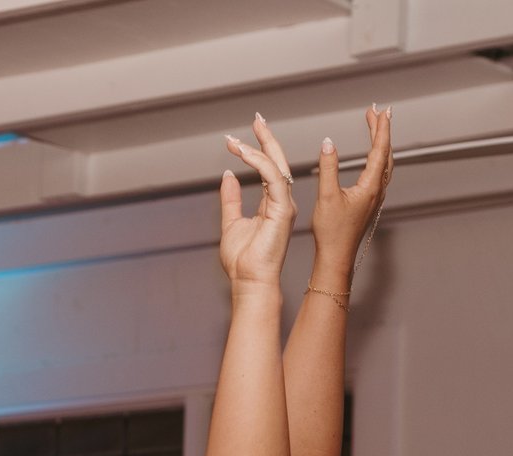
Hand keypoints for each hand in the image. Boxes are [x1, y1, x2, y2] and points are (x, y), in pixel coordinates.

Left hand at [218, 114, 295, 294]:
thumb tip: (227, 176)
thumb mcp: (231, 223)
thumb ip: (231, 199)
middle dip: (267, 139)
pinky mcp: (283, 209)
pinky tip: (243, 153)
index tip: (240, 138)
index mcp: (273, 204)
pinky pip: (273, 177)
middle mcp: (282, 202)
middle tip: (257, 118)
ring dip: (258, 148)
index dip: (257, 151)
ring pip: (276, 166)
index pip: (268, 170)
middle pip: (277, 162)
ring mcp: (285, 205)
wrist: (249, 281)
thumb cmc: (242, 261)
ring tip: (238, 138)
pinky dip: (258, 162)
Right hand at [311, 104, 392, 283]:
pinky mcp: (370, 203)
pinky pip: (380, 173)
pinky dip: (378, 157)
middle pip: (386, 152)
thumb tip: (328, 143)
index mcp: (371, 186)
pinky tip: (371, 157)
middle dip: (382, 130)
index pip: (380, 149)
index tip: (382, 110)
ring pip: (385, 162)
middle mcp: (378, 190)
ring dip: (381, 143)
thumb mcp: (326, 196)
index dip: (381, 127)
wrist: (337, 258)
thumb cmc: (332, 232)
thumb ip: (328, 167)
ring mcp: (375, 197)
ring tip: (374, 128)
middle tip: (377, 112)